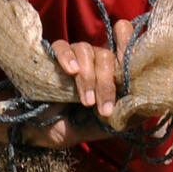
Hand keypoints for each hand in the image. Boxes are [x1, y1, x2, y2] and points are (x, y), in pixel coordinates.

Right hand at [29, 19, 136, 145]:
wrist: (29, 128)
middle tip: (102, 109)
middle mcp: (91, 62)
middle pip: (106, 55)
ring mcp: (71, 58)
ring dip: (88, 77)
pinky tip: (70, 71)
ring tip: (84, 101)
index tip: (129, 54)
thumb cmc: (63, 127)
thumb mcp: (93, 128)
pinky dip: (67, 56)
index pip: (122, 48)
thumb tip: (143, 113)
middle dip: (106, 83)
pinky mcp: (50, 57)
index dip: (128, 43)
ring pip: (86, 50)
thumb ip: (116, 120)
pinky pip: (61, 46)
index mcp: (106, 75)